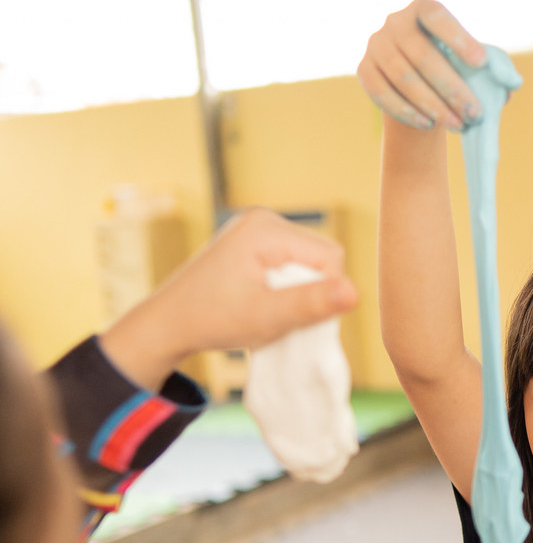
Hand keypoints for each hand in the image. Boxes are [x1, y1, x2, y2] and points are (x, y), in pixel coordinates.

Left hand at [100, 209, 357, 392]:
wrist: (168, 322)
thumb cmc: (212, 320)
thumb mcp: (266, 317)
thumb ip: (310, 304)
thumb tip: (354, 293)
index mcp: (267, 228)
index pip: (330, 257)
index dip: (323, 293)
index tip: (292, 316)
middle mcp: (263, 219)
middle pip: (320, 257)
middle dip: (309, 291)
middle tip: (277, 316)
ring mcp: (256, 228)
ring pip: (307, 263)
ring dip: (298, 292)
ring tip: (267, 310)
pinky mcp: (252, 242)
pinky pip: (290, 263)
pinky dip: (285, 288)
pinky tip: (262, 302)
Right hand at [358, 0, 486, 131]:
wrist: (417, 82)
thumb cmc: (454, 67)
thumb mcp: (474, 62)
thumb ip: (496, 67)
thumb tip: (512, 83)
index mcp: (423, 8)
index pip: (437, 16)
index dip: (458, 38)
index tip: (481, 63)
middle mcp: (395, 22)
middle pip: (421, 55)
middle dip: (451, 87)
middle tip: (474, 113)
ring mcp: (376, 45)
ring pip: (402, 77)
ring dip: (432, 105)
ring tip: (457, 125)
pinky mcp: (364, 70)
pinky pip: (382, 93)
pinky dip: (406, 111)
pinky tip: (428, 124)